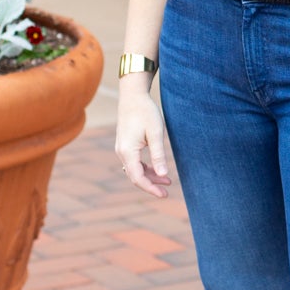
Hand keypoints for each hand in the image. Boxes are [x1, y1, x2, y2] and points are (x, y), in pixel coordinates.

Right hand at [115, 80, 172, 198]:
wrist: (133, 96)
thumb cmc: (146, 112)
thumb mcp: (156, 133)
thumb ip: (159, 155)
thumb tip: (163, 174)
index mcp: (128, 151)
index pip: (138, 178)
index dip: (151, 188)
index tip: (164, 194)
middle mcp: (121, 152)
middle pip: (135, 176)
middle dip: (151, 185)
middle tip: (167, 192)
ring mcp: (121, 149)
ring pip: (134, 170)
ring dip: (149, 176)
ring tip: (167, 181)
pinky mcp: (125, 145)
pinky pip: (133, 162)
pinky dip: (145, 168)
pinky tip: (157, 169)